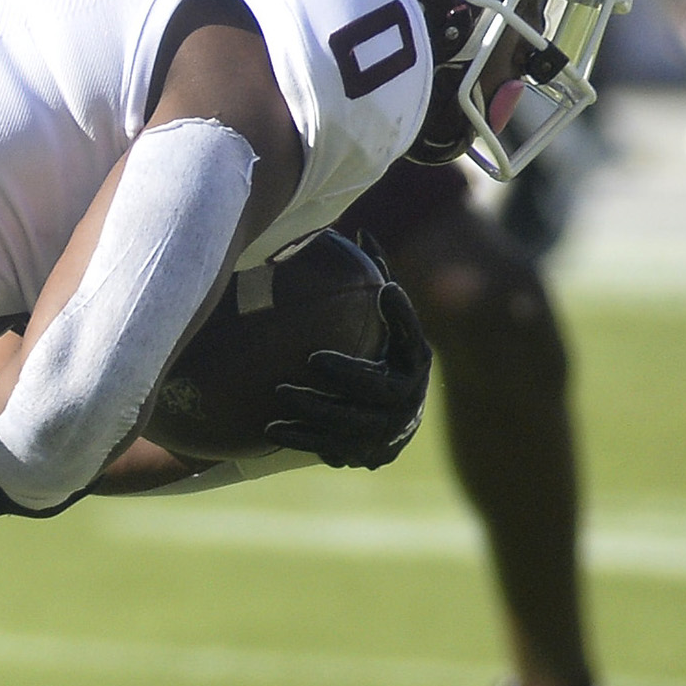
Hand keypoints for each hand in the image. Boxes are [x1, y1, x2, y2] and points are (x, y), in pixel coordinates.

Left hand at [262, 281, 428, 469]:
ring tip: (280, 396)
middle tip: (312, 359)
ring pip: (352, 423)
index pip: (414, 338)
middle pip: (378, 389)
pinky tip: (271, 429)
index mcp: (414, 362)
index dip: (403, 315)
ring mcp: (387, 431)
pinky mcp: (363, 453)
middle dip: (347, 375)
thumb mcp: (388, 322)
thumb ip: (378, 280)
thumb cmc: (382, 354)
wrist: (392, 418)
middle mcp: (407, 398)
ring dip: (315, 411)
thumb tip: (361, 231)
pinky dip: (303, 439)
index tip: (384, 290)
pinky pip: (332, 447)